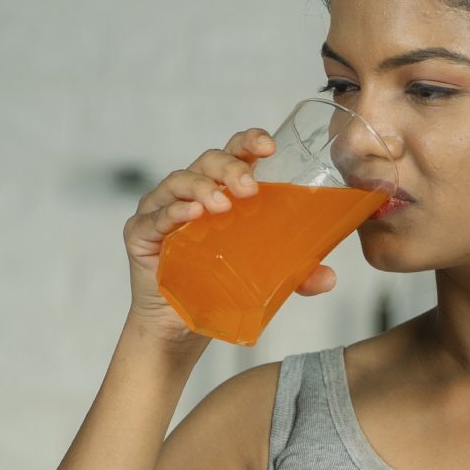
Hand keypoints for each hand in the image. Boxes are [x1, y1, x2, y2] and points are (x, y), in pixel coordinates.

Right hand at [123, 129, 339, 351]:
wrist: (180, 327)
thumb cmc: (219, 288)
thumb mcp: (264, 278)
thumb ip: (296, 275)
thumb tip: (329, 277)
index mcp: (222, 190)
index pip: (235, 153)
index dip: (249, 142)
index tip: (269, 147)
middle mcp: (190, 192)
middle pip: (208, 161)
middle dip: (229, 168)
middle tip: (249, 190)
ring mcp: (161, 209)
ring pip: (179, 181)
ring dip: (202, 188)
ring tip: (221, 205)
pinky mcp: (140, 233)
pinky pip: (154, 216)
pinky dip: (172, 212)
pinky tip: (189, 216)